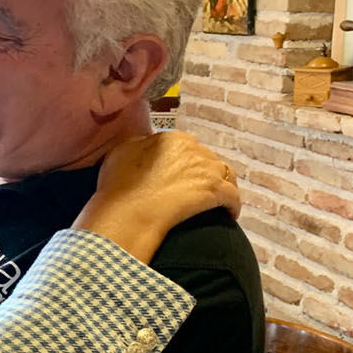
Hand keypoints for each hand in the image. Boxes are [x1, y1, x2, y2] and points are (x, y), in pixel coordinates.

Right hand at [74, 132, 239, 261]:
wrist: (128, 213)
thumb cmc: (119, 186)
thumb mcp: (120, 152)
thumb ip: (139, 143)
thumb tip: (147, 143)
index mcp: (171, 138)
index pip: (186, 148)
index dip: (184, 163)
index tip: (179, 177)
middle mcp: (193, 149)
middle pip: (206, 159)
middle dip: (202, 174)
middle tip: (193, 191)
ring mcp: (208, 169)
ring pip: (225, 175)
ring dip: (221, 186)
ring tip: (215, 202)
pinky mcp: (217, 191)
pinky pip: (233, 197)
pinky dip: (232, 205)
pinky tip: (228, 214)